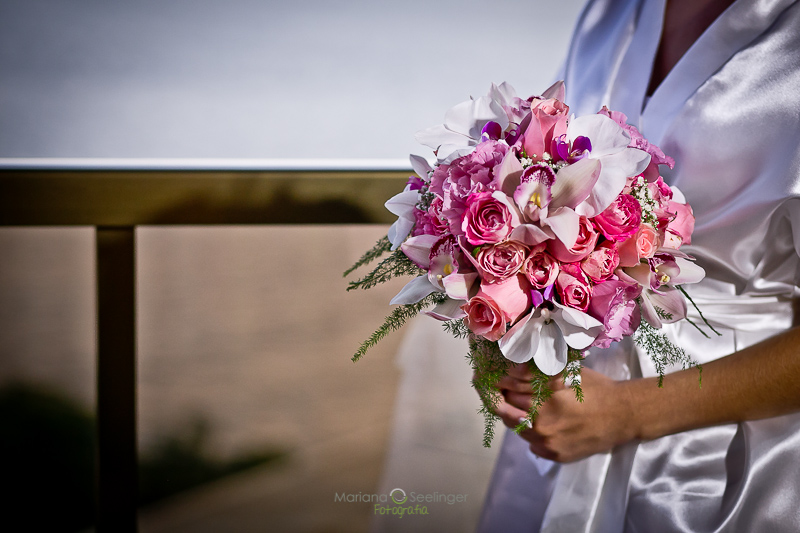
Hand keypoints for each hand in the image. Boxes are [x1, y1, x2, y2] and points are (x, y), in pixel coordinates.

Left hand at [493, 364, 637, 462]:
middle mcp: (542, 424)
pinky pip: (533, 445)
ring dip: (520, 419)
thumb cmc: (596, 389)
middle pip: (508, 414)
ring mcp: (548, 442)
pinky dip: (534, 435)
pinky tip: (545, 425)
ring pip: (519, 430)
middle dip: (506, 403)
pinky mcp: (556, 455)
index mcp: (544, 400)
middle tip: (508, 396)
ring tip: (532, 409)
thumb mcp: (567, 374)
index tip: (500, 382)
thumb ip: (538, 375)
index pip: (509, 394)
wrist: (623, 415)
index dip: (504, 386)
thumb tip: (511, 371)